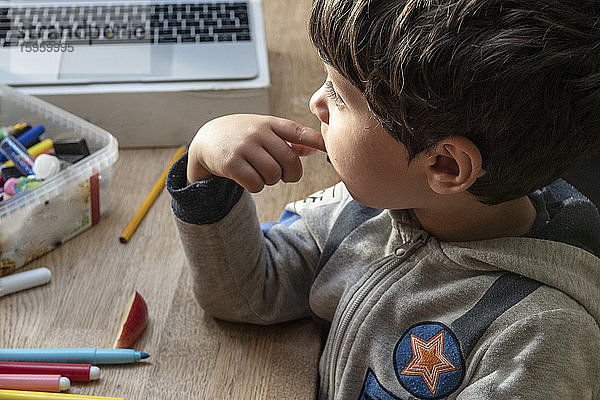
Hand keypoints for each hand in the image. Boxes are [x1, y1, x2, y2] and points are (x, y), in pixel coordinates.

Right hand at [187, 114, 325, 192]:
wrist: (207, 139)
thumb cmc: (244, 136)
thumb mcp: (265, 130)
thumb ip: (290, 139)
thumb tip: (316, 148)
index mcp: (271, 123)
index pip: (298, 132)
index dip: (316, 142)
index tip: (329, 150)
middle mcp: (259, 132)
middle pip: (290, 162)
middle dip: (291, 175)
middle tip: (284, 176)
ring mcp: (244, 147)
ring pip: (273, 175)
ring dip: (271, 181)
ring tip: (260, 173)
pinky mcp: (232, 163)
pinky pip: (256, 185)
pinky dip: (256, 187)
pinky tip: (248, 178)